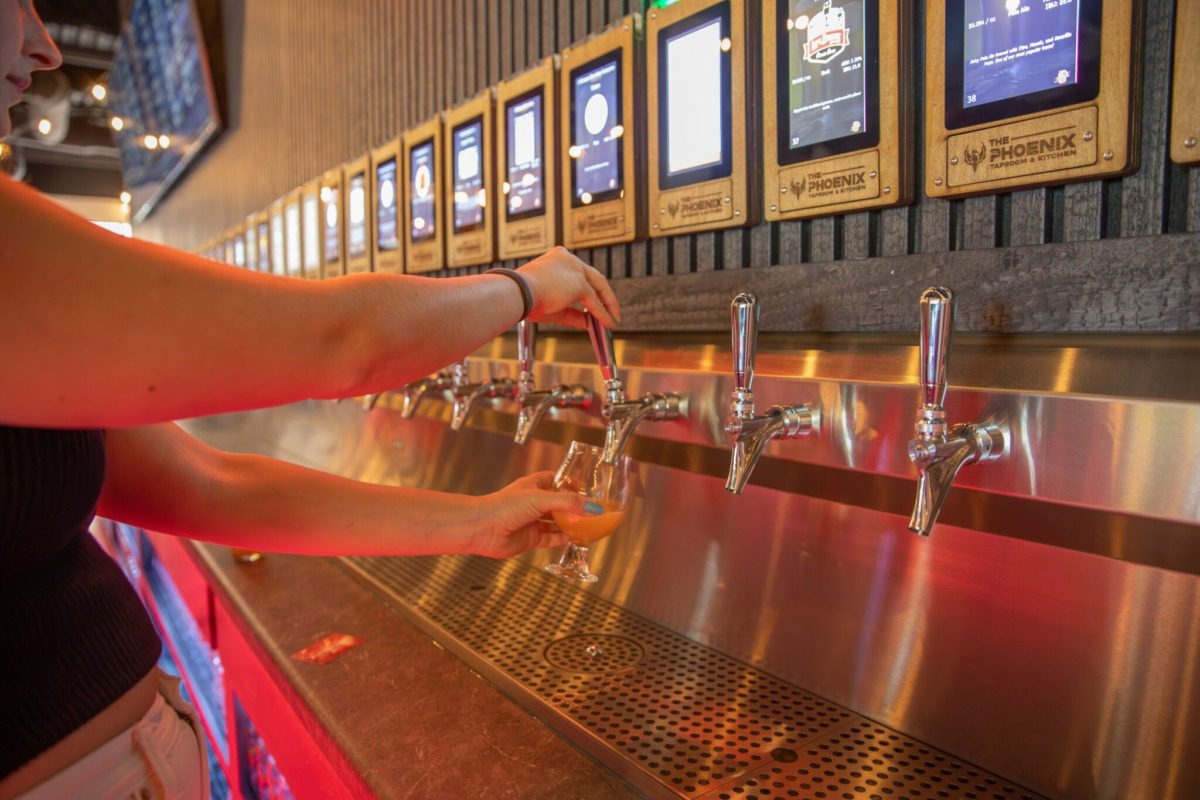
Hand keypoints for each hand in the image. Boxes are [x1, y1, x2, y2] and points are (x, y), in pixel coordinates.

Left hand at [467, 471, 590, 558]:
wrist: (482, 528)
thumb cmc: (503, 506)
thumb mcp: (540, 499)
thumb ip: (568, 503)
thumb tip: (593, 508)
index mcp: (534, 486)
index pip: (557, 481)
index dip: (572, 484)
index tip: (588, 490)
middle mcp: (534, 503)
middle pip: (560, 504)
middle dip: (575, 508)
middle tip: (594, 511)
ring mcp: (532, 521)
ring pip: (557, 523)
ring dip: (572, 525)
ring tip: (590, 526)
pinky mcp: (531, 538)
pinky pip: (552, 538)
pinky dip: (564, 539)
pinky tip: (576, 539)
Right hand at [518, 247, 620, 329]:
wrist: (517, 294)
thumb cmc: (527, 299)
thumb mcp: (553, 307)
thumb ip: (572, 313)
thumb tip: (587, 322)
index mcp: (559, 258)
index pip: (579, 272)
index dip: (588, 288)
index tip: (592, 302)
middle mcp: (569, 259)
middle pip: (594, 277)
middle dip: (604, 295)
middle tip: (611, 310)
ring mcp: (575, 269)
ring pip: (598, 287)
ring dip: (608, 304)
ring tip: (613, 319)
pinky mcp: (578, 282)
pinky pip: (594, 301)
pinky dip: (602, 313)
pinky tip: (607, 323)